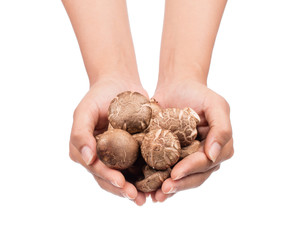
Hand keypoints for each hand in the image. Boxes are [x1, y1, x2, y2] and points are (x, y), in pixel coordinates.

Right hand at [69, 77, 147, 205]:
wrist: (119, 83)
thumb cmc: (98, 95)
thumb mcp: (84, 111)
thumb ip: (80, 133)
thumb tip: (86, 159)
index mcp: (85, 152)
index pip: (96, 170)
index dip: (108, 179)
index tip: (122, 184)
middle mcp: (101, 157)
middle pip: (111, 178)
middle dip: (124, 190)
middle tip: (139, 199)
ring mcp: (117, 155)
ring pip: (126, 176)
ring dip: (137, 188)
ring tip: (150, 198)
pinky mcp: (133, 150)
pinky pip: (139, 164)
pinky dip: (147, 175)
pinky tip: (158, 182)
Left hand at [151, 80, 233, 201]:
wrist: (177, 86)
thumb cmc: (198, 93)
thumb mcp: (216, 105)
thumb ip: (222, 129)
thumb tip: (214, 156)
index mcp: (218, 148)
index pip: (206, 163)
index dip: (191, 170)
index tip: (175, 174)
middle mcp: (205, 156)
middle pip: (194, 176)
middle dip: (179, 185)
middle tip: (163, 191)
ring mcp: (188, 158)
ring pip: (181, 178)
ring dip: (169, 189)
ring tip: (155, 197)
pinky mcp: (172, 155)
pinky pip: (166, 170)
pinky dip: (158, 180)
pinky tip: (147, 188)